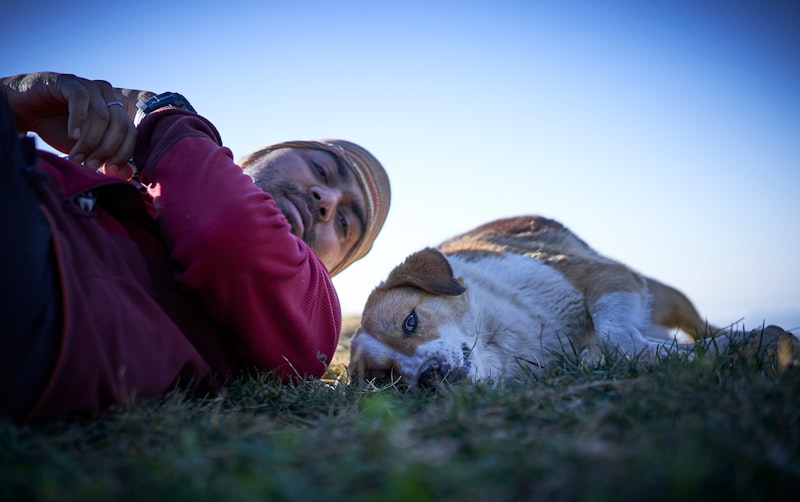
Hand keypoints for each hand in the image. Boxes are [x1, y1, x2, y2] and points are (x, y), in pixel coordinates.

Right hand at [1, 72, 136, 176]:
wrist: (24, 109)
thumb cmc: (57, 128)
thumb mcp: (84, 147)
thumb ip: (105, 158)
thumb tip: (128, 174)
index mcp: (116, 109)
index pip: (130, 132)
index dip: (122, 153)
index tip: (110, 171)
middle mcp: (108, 95)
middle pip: (119, 125)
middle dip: (106, 149)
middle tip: (90, 166)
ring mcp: (90, 86)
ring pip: (102, 116)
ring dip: (90, 141)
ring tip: (77, 157)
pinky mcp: (69, 81)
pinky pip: (81, 100)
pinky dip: (79, 121)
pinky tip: (72, 136)